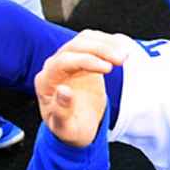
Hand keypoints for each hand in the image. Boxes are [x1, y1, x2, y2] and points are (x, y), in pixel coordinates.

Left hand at [35, 31, 125, 145]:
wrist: (78, 127)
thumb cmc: (69, 129)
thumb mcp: (65, 129)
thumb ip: (61, 112)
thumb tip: (63, 90)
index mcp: (45, 82)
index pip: (63, 62)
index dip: (86, 61)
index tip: (108, 69)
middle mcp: (54, 67)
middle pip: (74, 46)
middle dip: (99, 49)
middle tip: (121, 60)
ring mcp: (67, 60)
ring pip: (84, 40)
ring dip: (105, 44)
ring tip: (124, 56)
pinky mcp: (81, 57)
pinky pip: (92, 42)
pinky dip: (107, 43)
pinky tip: (121, 49)